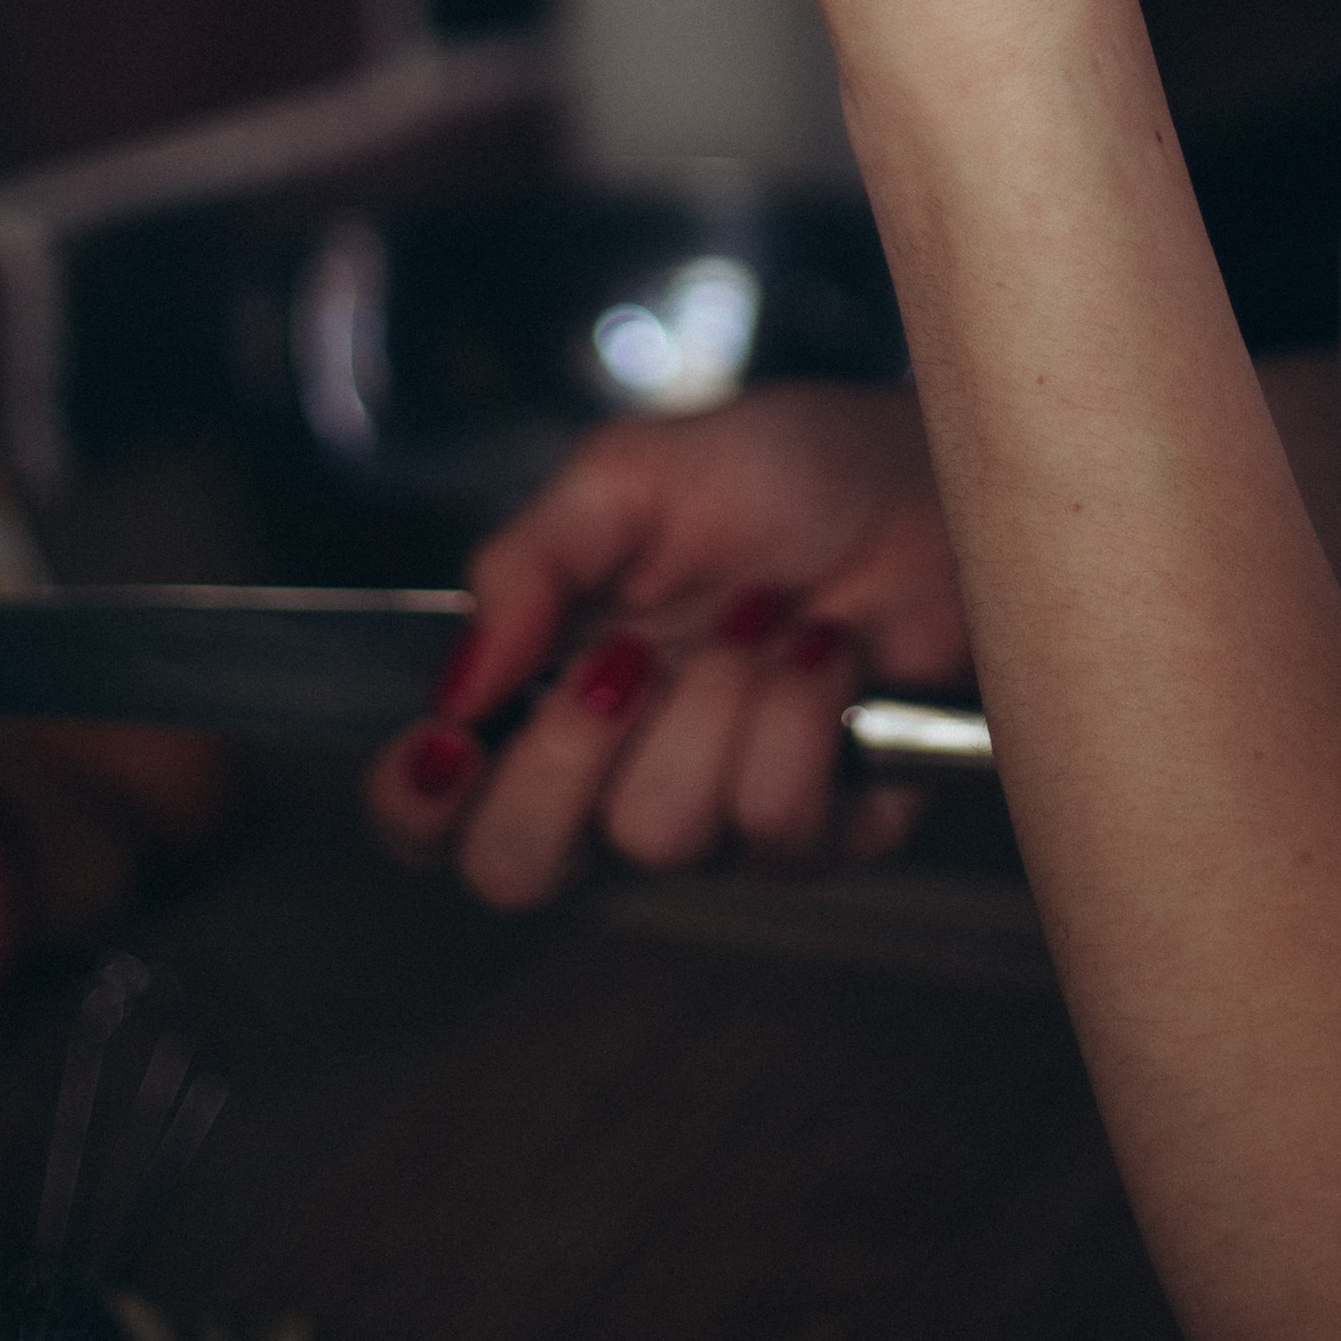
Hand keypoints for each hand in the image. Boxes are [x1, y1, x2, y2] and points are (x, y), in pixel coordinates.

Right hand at [362, 383, 968, 903]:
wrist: (925, 473)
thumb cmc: (784, 471)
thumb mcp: (629, 476)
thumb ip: (525, 563)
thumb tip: (457, 680)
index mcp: (544, 698)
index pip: (429, 815)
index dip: (415, 802)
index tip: (456, 737)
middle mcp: (615, 779)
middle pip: (516, 869)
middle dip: (566, 756)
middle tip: (629, 658)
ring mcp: (716, 820)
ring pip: (657, 835)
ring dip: (716, 697)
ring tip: (763, 613)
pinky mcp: (824, 833)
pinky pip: (776, 822)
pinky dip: (801, 706)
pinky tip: (821, 648)